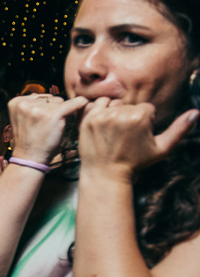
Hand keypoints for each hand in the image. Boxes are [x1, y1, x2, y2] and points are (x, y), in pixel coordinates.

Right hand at [8, 93, 88, 164]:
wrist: (31, 158)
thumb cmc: (30, 140)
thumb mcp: (22, 118)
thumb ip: (31, 105)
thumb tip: (49, 94)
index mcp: (15, 102)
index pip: (38, 97)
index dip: (43, 108)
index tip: (39, 121)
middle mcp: (25, 103)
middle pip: (48, 98)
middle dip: (51, 109)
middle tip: (45, 126)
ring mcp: (38, 108)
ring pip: (59, 101)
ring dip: (59, 112)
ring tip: (51, 127)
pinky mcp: (53, 114)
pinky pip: (72, 104)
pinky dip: (79, 103)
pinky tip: (83, 103)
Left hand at [77, 98, 197, 178]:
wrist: (106, 173)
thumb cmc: (136, 162)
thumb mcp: (162, 148)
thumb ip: (179, 129)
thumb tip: (196, 112)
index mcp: (139, 116)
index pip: (147, 108)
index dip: (145, 122)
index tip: (138, 136)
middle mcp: (119, 113)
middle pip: (129, 105)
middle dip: (129, 117)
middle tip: (125, 136)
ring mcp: (101, 115)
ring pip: (113, 103)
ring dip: (113, 112)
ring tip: (113, 131)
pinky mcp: (87, 119)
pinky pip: (96, 104)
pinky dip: (99, 112)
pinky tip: (103, 126)